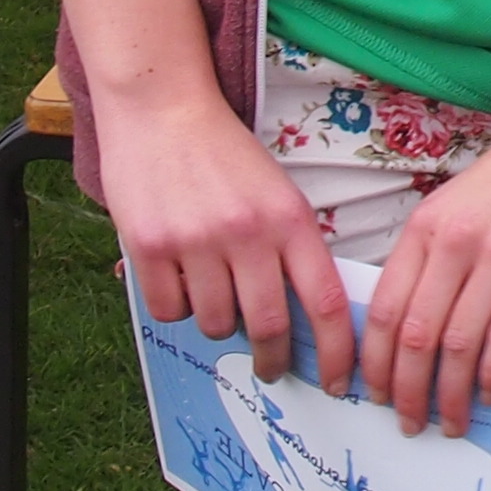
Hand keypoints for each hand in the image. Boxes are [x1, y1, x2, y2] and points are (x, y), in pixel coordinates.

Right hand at [99, 84, 353, 392]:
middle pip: (268, 325)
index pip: (326, 301)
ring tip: (215, 292)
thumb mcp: (277, 193)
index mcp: (290, 218)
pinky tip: (179, 275)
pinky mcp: (149, 246)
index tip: (340, 381)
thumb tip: (305, 318)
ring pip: (215, 322)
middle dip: (273, 358)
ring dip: (219, 322)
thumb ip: (291, 247)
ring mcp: (196, 241)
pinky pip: (169, 309)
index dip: (338, 350)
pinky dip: (176, 305)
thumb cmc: (226, 156)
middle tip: (272, 367)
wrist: (163, 109)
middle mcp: (247, 233)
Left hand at [356, 102, 490, 435]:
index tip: (373, 391)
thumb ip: (440, 252)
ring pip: (456, 345)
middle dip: (405, 390)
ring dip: (450, 394)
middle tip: (409, 421)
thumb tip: (424, 317)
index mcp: (426, 226)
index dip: (373, 361)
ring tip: (451, 421)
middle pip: (413, 336)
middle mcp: (453, 242)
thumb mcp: (463, 202)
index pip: (382, 309)